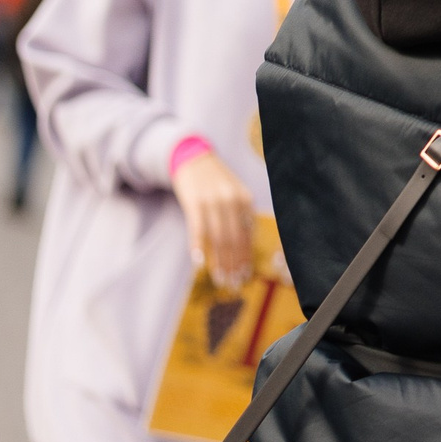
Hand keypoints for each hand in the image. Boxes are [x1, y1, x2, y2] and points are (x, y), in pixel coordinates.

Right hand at [173, 149, 255, 288]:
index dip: (245, 257)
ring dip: (219, 261)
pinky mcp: (194, 201)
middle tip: (232, 284)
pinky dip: (198, 246)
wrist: (193, 157)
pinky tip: (199, 262)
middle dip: (233, 264)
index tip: (244, 276)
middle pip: (234, 239)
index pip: (247, 235)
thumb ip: (240, 216)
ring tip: (219, 279)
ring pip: (218, 238)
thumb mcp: (234, 194)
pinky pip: (197, 228)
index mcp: (245, 200)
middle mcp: (232, 201)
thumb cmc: (215, 181)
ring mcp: (213, 201)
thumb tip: (244, 248)